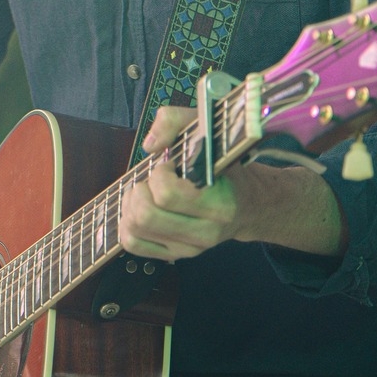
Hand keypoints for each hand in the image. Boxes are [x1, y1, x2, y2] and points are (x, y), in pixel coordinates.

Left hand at [120, 105, 345, 259]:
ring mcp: (190, 248)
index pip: (168, 195)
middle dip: (140, 190)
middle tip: (153, 180)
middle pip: (146, 216)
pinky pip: (133, 245)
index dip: (159, 174)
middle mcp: (206, 231)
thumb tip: (150, 145)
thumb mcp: (206, 129)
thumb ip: (175, 121)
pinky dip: (127, 225)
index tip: (170, 165)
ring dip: (131, 205)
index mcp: (220, 203)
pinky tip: (140, 209)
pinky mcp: (176, 255)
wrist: (249, 204)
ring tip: (146, 192)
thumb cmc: (223, 164)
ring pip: (135, 230)